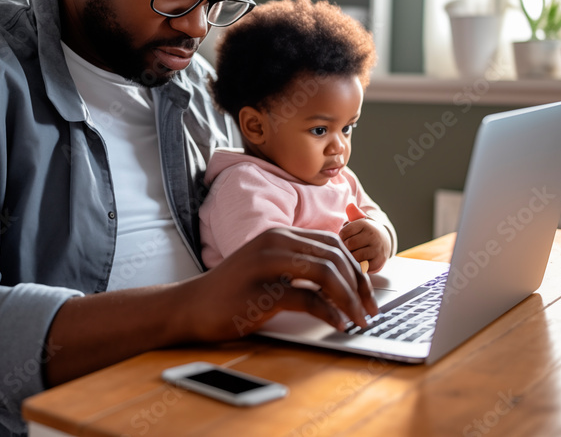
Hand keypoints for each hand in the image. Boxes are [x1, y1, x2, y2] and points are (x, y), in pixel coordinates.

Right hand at [180, 227, 378, 340]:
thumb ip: (297, 266)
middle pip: (334, 256)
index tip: (367, 291)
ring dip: (349, 299)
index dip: (355, 267)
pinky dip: (329, 313)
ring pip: (325, 274)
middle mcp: (275, 243)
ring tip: (358, 319)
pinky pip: (307, 299)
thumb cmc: (231, 291)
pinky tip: (337, 325)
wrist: (190, 306)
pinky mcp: (261, 292)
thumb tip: (342, 282)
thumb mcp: (267, 268)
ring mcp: (267, 265)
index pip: (332, 243)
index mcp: (279, 235)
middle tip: (370, 309)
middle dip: (359, 285)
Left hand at [340, 204, 392, 272]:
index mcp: (366, 224)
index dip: (341, 237)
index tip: (344, 238)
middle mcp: (373, 235)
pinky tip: (361, 260)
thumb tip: (350, 206)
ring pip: (355, 256)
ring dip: (352, 256)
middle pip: (349, 244)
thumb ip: (353, 213)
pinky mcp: (379, 261)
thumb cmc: (365, 232)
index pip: (344, 232)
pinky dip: (359, 264)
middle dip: (346, 247)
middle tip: (349, 247)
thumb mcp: (360, 221)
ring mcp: (377, 249)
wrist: (384, 242)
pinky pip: (362, 266)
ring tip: (354, 253)